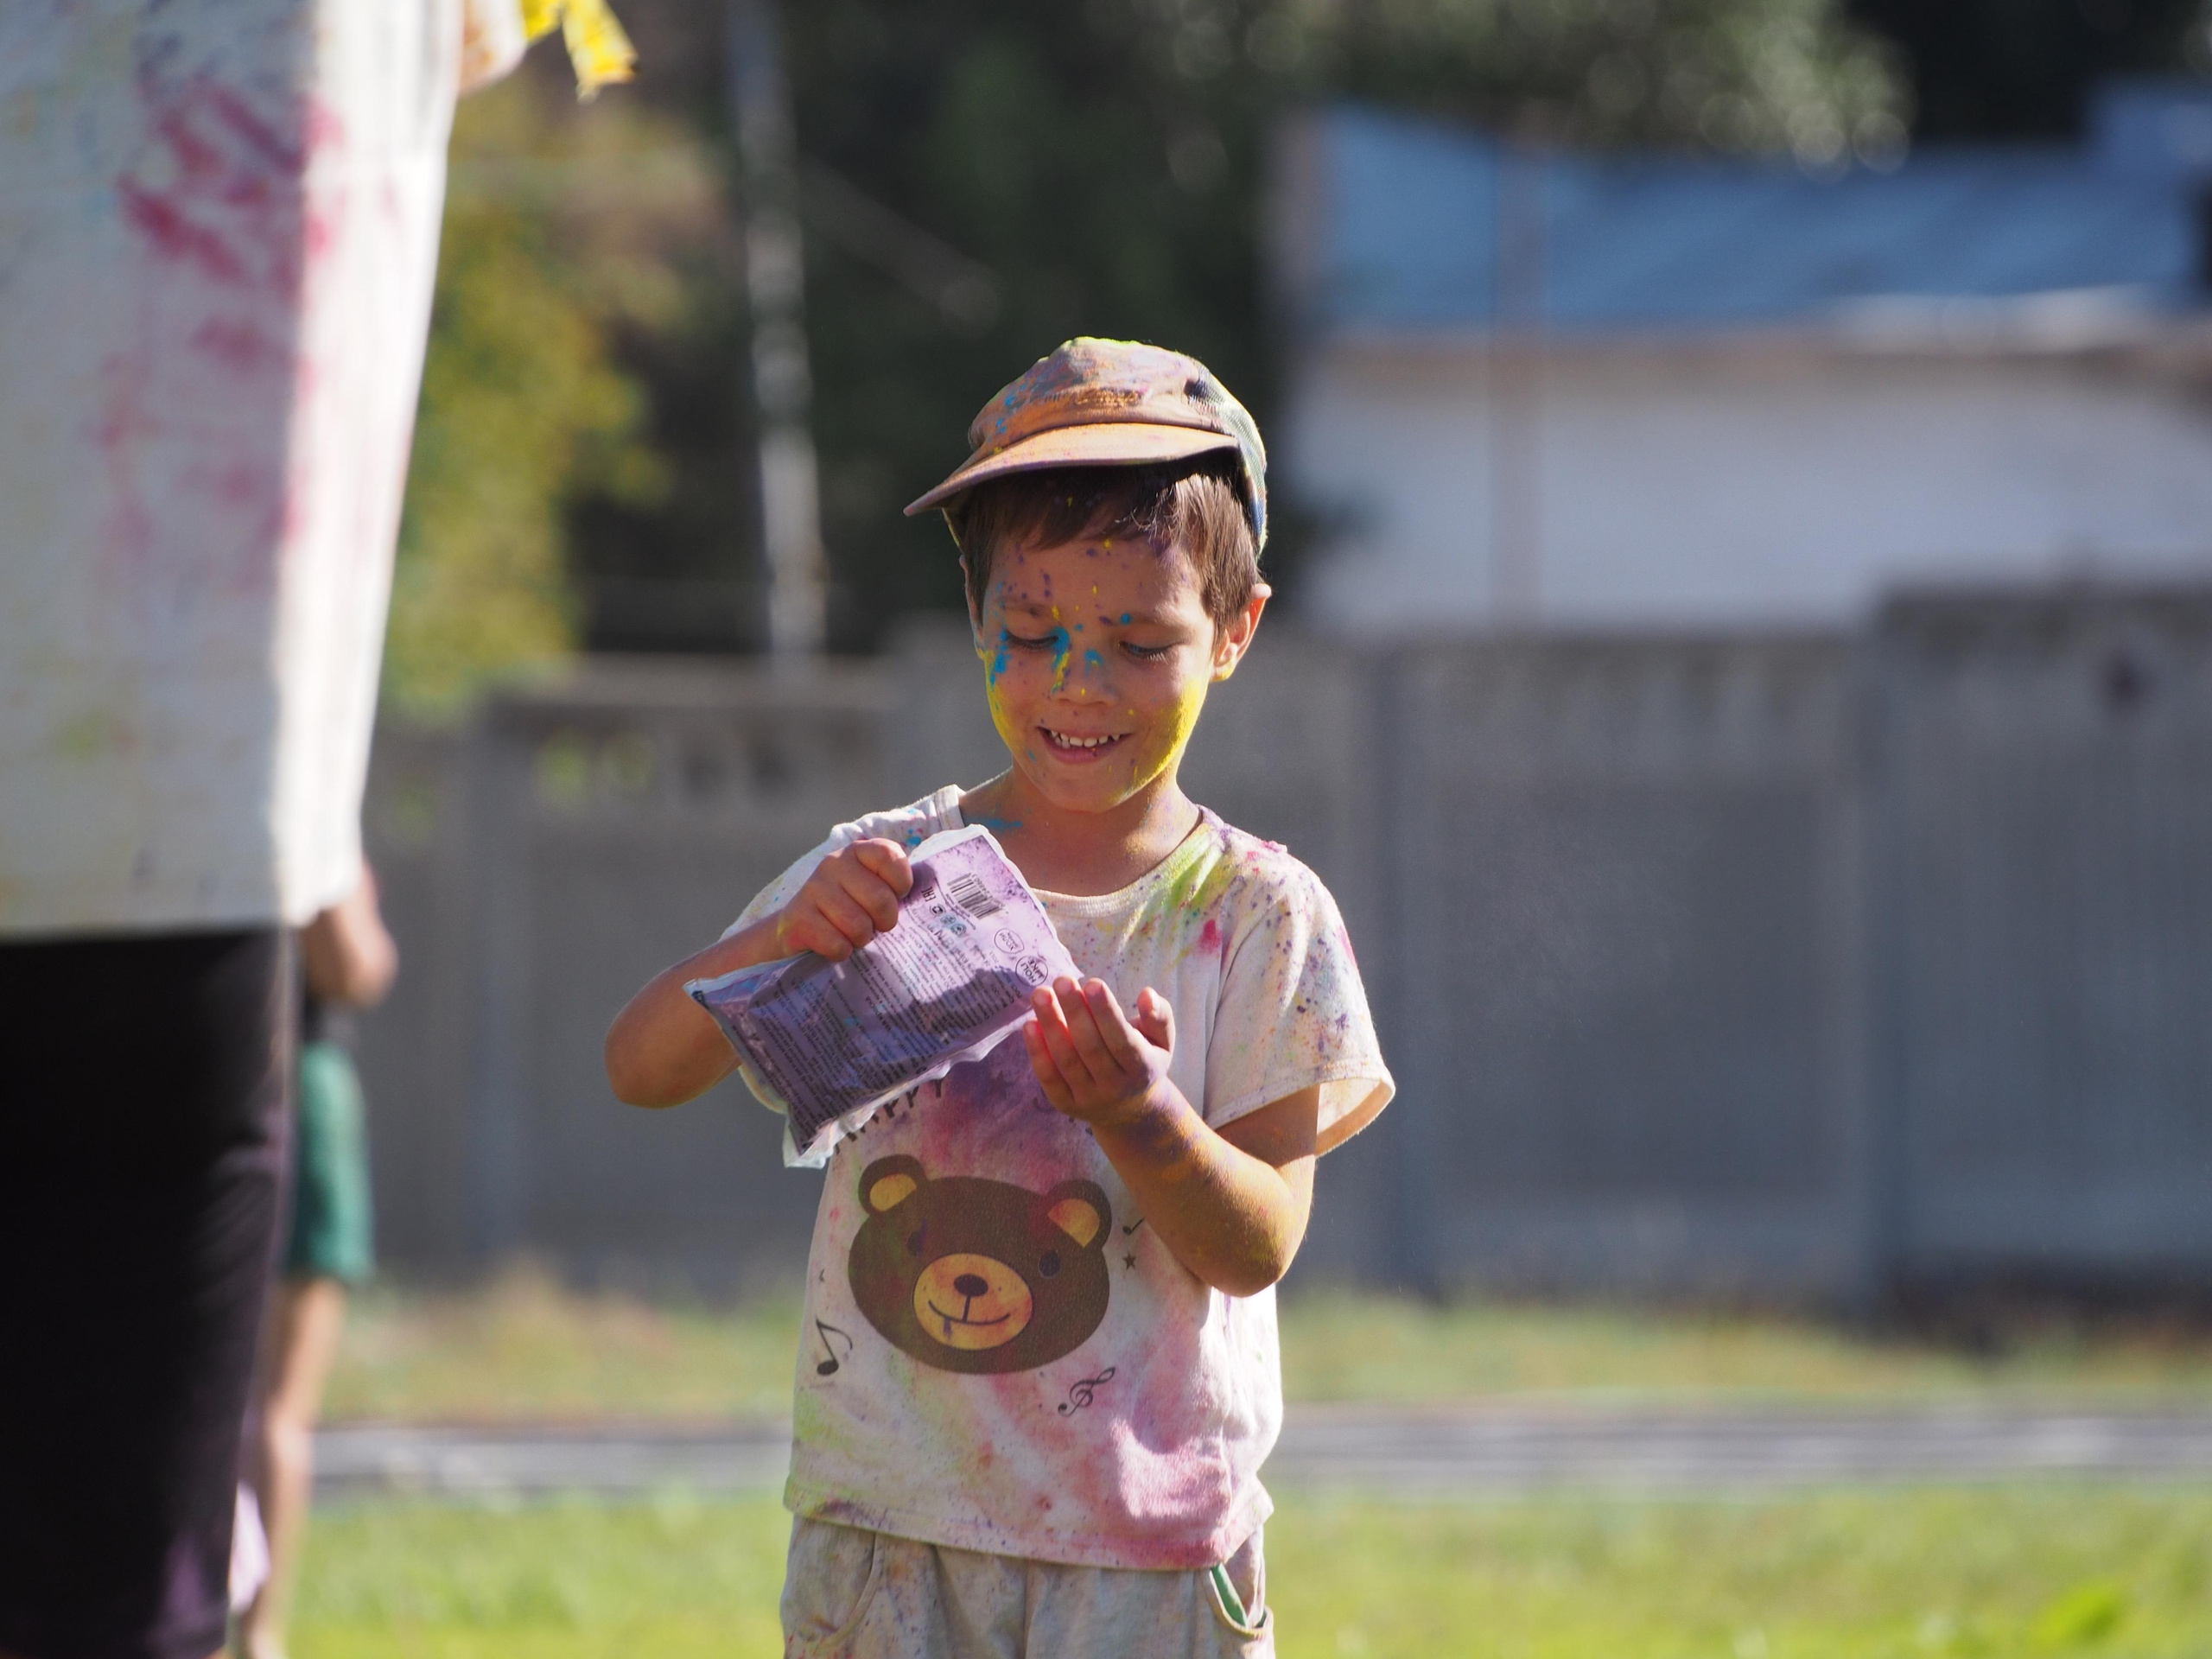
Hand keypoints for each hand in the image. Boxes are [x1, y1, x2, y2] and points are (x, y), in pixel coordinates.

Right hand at [772, 839, 912, 960]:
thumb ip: (895, 887)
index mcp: (858, 851)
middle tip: (873, 926)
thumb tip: (930, 905)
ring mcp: (813, 888)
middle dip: (884, 922)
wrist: (796, 927)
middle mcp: (834, 863)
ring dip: (860, 940)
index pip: (891, 856)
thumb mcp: (872, 890)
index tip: (894, 897)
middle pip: (881, 900)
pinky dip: (841, 952)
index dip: (901, 884)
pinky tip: (834, 944)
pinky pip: (837, 944)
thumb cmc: (847, 910)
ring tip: (852, 935)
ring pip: (859, 926)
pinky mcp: (798, 917)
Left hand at [1022, 977, 1174, 1126]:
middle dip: (1075, 1011)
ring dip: (1051, 1025)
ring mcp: (1089, 1098)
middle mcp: (1115, 1087)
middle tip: (1062, 980)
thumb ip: (1159, 1016)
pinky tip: (1029, 1024)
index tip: (1092, 982)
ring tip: (1041, 994)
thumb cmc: (1144, 1062)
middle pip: (1090, 1048)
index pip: (1122, 1040)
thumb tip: (1147, 994)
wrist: (1131, 1112)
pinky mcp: (1065, 1105)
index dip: (1106, 1013)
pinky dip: (1037, 1052)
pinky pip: (1048, 1078)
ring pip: (1067, 1061)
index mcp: (1142, 1069)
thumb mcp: (1163, 1042)